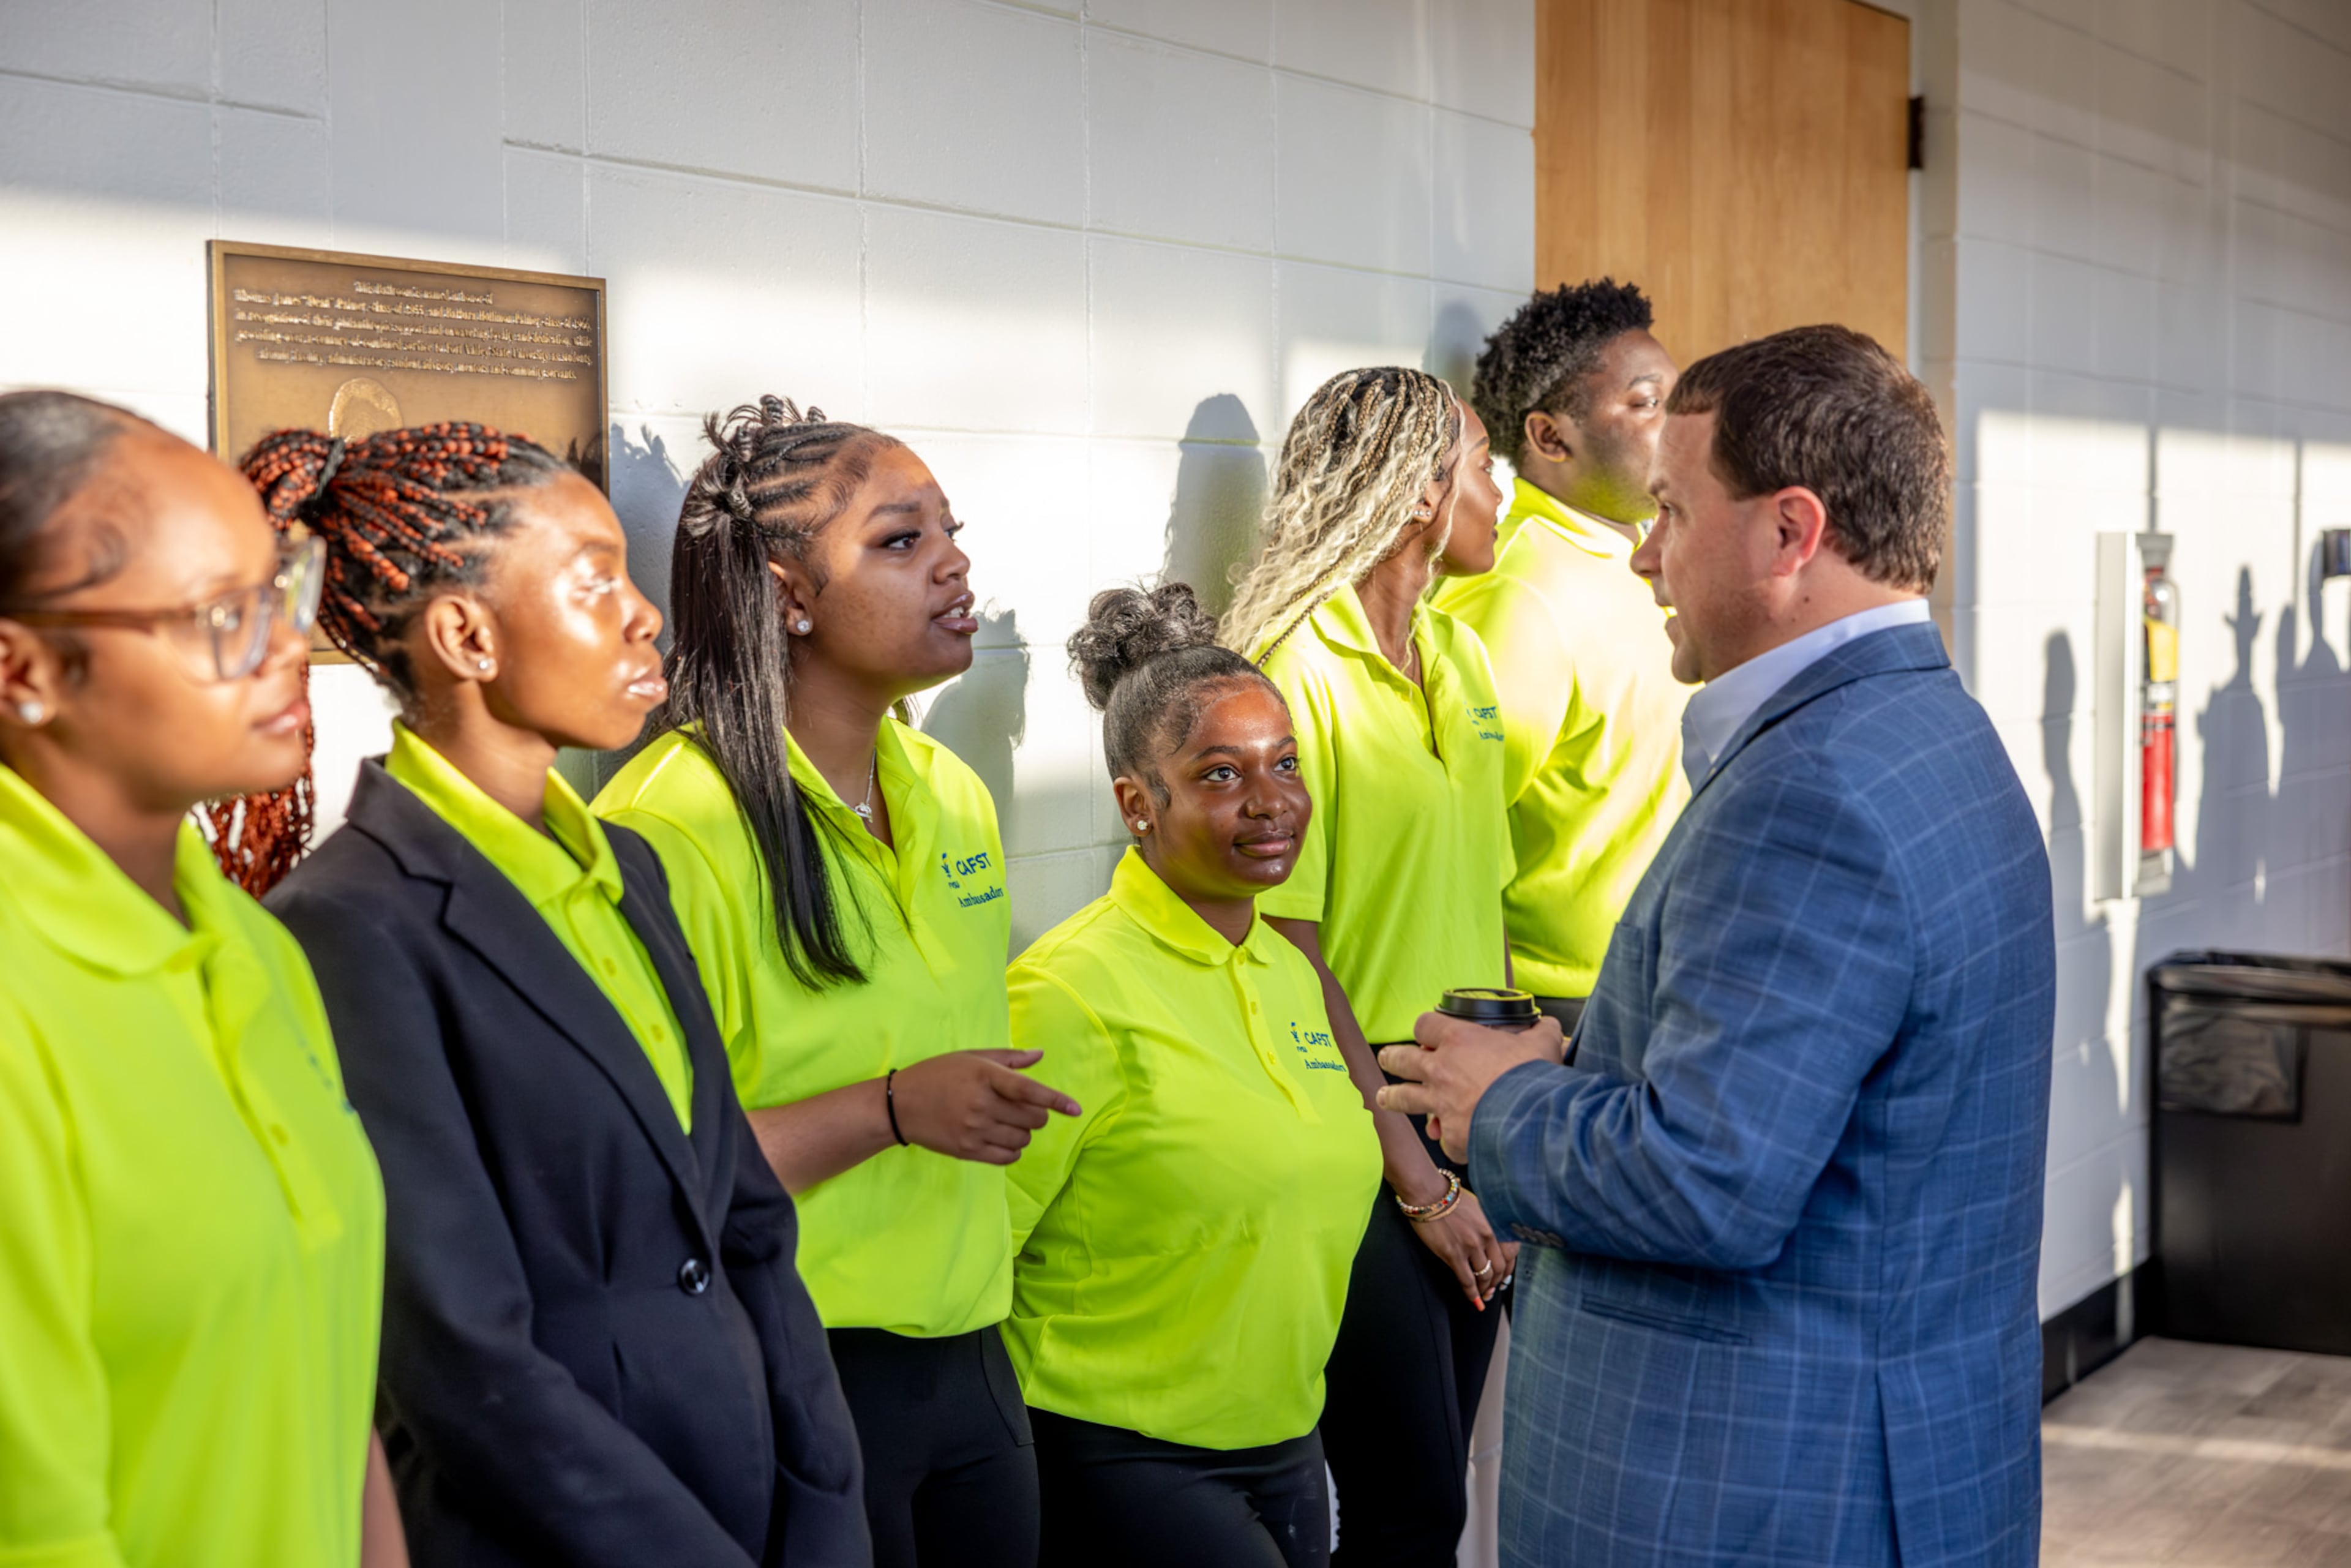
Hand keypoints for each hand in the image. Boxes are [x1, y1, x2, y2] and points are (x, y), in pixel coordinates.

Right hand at [889, 1049, 1080, 1165]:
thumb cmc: (937, 1075)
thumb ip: (1008, 1059)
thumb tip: (1040, 1055)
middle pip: (1033, 1118)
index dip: (1056, 1100)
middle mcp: (982, 1104)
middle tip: (1022, 1108)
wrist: (901, 1106)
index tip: (1075, 1109)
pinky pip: (1007, 1156)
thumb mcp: (971, 1057)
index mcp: (985, 1077)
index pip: (1030, 1090)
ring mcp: (975, 1130)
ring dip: (1023, 1131)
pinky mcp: (968, 1151)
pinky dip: (1013, 1149)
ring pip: (1023, 1138)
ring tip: (1006, 1121)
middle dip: (1037, 1114)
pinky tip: (1002, 1138)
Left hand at [1376, 1012, 1563, 1160]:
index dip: (1426, 1029)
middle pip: (1400, 1060)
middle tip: (1389, 1060)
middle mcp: (1441, 1070)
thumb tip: (1550, 1026)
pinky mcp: (1452, 1136)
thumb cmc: (1536, 1076)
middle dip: (1392, 1059)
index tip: (1429, 1035)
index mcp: (1459, 1041)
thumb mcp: (1543, 1043)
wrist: (1537, 1119)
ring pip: (1402, 1098)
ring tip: (1383, 1098)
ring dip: (1392, 1097)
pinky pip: (1444, 1140)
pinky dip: (1451, 1140)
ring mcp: (1441, 1104)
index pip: (1425, 1024)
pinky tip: (1455, 1140)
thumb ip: (1542, 1031)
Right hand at [1401, 1182, 1517, 1308]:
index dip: (1508, 1269)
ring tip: (1483, 1296)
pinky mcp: (1453, 1254)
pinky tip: (1473, 1299)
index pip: (1510, 1254)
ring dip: (1485, 1289)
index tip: (1504, 1276)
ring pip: (1484, 1276)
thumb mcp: (1477, 1206)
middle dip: (1497, 1282)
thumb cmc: (1449, 1195)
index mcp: (1493, 1224)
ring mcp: (1470, 1247)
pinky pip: (1466, 1280)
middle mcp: (1485, 1237)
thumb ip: (1486, 1223)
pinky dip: (1472, 1294)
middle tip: (1493, 1289)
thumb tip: (1489, 1238)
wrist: (1428, 1193)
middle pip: (1499, 1268)